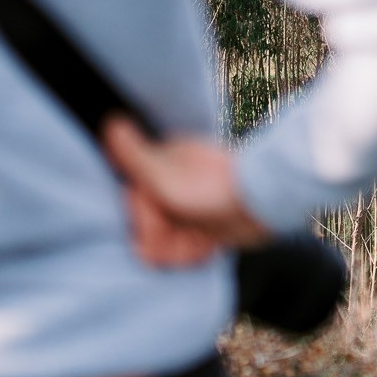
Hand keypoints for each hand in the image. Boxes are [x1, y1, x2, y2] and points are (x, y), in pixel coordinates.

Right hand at [103, 117, 273, 267]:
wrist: (265, 204)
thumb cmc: (214, 188)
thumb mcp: (166, 176)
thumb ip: (134, 158)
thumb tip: (111, 124)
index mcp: (160, 167)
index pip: (133, 204)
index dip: (145, 222)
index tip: (161, 225)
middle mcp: (171, 185)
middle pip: (148, 229)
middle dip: (164, 241)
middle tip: (189, 236)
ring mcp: (187, 206)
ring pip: (165, 243)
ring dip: (180, 250)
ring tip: (202, 243)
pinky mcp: (203, 224)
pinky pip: (184, 248)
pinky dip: (193, 252)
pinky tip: (208, 248)